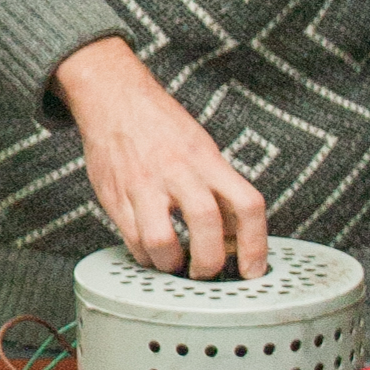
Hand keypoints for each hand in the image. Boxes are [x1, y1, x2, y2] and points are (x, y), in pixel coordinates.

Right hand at [53, 36, 267, 277]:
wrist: (114, 98)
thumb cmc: (161, 125)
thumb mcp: (202, 148)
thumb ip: (220, 189)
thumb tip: (237, 234)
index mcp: (206, 159)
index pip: (247, 204)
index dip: (255, 244)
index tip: (253, 269)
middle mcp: (178, 171)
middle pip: (206, 224)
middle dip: (210, 261)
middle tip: (207, 272)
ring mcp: (144, 185)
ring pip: (161, 241)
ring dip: (172, 264)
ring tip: (175, 263)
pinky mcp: (116, 197)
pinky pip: (134, 241)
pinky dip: (147, 256)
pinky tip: (152, 250)